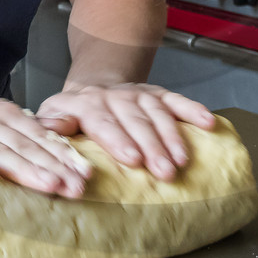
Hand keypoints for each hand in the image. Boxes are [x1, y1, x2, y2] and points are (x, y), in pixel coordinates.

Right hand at [0, 95, 92, 198]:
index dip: (64, 156)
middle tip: (76, 188)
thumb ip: (19, 135)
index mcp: (1, 114)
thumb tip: (59, 147)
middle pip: (25, 145)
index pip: (39, 136)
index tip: (86, 176)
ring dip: (24, 168)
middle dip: (53, 167)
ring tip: (47, 185)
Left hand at [35, 84, 214, 181]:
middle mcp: (115, 96)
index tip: (133, 160)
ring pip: (158, 113)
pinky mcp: (158, 94)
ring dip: (173, 136)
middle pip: (135, 121)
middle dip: (152, 146)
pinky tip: (208, 123)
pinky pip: (178, 101)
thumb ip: (52, 126)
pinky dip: (194, 111)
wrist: (93, 87)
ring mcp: (139, 94)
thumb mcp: (53, 116)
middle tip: (165, 171)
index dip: (119, 140)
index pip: (103, 122)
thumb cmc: (72, 115)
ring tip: (183, 161)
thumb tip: (49, 131)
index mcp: (86, 104)